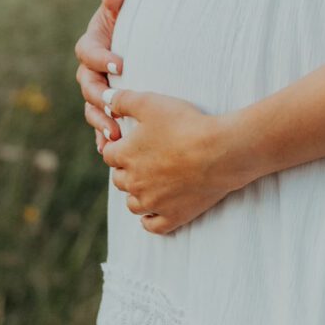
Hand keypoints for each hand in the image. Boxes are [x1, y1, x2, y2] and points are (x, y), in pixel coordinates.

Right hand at [76, 0, 128, 154]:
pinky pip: (102, 125)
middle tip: (115, 107)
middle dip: (100, 99)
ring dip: (101, 123)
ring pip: (92, 110)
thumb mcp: (125, 4)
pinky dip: (104, 138)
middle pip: (88, 87)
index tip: (121, 65)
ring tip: (115, 134)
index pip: (88, 52)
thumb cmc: (133, 18)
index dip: (101, 58)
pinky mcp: (109, 108)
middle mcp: (90, 70)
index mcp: (91, 45)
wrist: (147, 42)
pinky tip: (113, 151)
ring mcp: (99, 91)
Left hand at [102, 86, 245, 235]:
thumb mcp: (151, 103)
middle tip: (142, 160)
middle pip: (119, 180)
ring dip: (136, 194)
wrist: (220, 152)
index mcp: (126, 156)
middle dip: (126, 170)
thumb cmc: (185, 124)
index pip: (109, 154)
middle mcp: (134, 183)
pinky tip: (154, 212)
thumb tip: (105, 99)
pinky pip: (152, 225)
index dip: (117, 146)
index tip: (128, 141)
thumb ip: (123, 100)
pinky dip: (149, 220)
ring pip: (133, 204)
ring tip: (148, 184)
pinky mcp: (173, 216)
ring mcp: (153, 203)